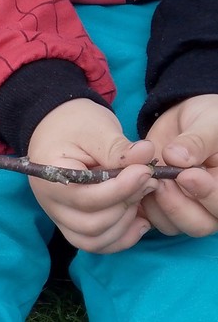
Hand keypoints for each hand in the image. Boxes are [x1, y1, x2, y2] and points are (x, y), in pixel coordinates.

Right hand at [28, 99, 157, 253]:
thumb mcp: (96, 128)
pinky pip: (94, 243)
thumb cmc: (74, 124)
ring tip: (141, 197)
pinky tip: (139, 220)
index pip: (86, 197)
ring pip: (94, 239)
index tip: (145, 171)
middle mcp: (50, 202)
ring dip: (125, 224)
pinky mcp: (71, 223)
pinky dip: (120, 238)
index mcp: (50, 175)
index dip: (121, 189)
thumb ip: (119, 147)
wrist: (57, 127)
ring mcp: (59, 216)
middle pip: (91, 224)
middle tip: (148, 180)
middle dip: (126, 204)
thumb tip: (147, 155)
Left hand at [141, 94, 217, 236]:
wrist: (186, 120)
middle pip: (199, 224)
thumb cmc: (207, 119)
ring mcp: (186, 207)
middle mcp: (210, 203)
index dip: (207, 194)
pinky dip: (140, 203)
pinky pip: (150, 217)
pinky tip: (135, 182)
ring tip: (150, 178)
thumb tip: (177, 157)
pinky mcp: (161, 204)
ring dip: (157, 205)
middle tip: (163, 180)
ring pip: (173, 225)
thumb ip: (197, 141)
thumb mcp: (208, 123)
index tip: (186, 174)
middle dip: (178, 205)